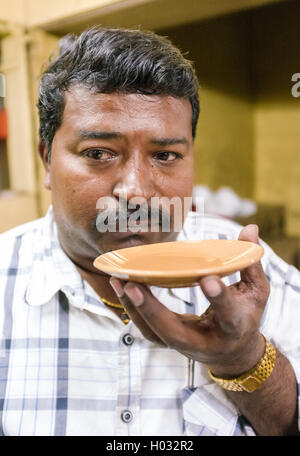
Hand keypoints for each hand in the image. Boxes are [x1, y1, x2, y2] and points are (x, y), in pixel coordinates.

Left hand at [110, 224, 269, 376]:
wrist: (234, 352)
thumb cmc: (245, 316)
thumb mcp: (257, 291)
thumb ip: (250, 261)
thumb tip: (250, 228)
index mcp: (234, 327)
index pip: (228, 314)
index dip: (219, 298)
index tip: (208, 279)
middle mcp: (206, 341)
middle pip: (174, 332)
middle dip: (153, 311)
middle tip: (133, 285)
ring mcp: (183, 344)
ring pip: (154, 333)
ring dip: (134, 308)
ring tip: (120, 281)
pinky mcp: (168, 341)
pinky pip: (146, 329)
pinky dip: (132, 309)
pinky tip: (121, 285)